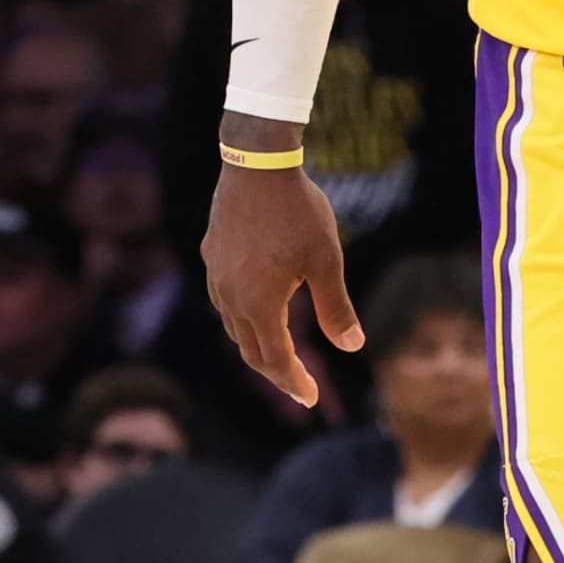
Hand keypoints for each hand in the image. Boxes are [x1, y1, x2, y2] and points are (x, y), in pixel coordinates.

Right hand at [203, 131, 360, 405]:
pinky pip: (223, 300)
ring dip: (257, 346)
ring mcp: (216, 276)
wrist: (256, 163)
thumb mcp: (326, 261)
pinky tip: (257, 308)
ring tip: (280, 353)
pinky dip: (242, 318)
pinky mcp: (211, 255)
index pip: (276, 360)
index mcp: (259, 304)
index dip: (294, 382)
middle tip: (300, 386)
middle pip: (250, 351)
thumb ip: (336, 307)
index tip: (312, 399)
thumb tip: (352, 346)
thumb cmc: (297, 211)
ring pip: (234, 326)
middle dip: (276, 373)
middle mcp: (230, 297)